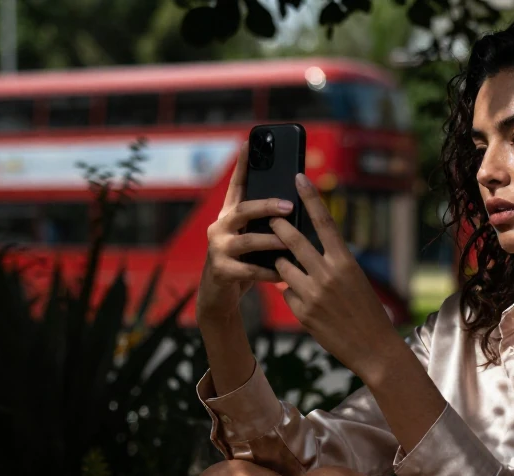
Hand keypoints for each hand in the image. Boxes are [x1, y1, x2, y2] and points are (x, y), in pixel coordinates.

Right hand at [197, 139, 293, 333]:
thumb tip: (295, 208)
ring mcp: (218, 249)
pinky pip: (248, 270)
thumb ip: (264, 224)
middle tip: (289, 206)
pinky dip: (267, 272)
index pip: (237, 186)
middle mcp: (220, 227)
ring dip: (270, 240)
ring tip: (288, 241)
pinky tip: (281, 273)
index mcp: (230, 216)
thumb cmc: (243, 262)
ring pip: (246, 240)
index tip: (249, 142)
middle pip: (242, 210)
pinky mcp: (221, 270)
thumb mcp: (252, 238)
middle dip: (266, 206)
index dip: (242, 165)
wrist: (220, 295)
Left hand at [271, 173, 402, 380]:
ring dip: (283, 266)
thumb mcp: (355, 279)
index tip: (298, 178)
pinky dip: (293, 296)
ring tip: (293, 271)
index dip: (310, 198)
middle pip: (293, 241)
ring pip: (283, 268)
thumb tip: (305, 252)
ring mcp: (313, 294)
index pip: (324, 222)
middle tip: (270, 219)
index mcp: (345, 261)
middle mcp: (328, 274)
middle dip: (278, 227)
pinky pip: (288, 295)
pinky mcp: (303, 313)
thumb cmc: (367, 310)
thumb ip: (332, 263)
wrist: (373, 347)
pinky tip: (308, 305)